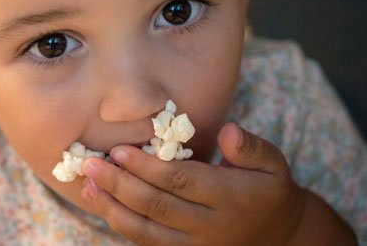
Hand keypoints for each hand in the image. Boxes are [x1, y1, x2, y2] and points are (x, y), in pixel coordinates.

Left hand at [81, 123, 305, 244]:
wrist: (279, 237)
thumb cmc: (269, 191)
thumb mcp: (274, 164)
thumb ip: (251, 148)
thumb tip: (228, 131)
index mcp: (230, 197)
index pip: (182, 182)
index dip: (148, 167)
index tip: (121, 150)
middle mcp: (209, 225)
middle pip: (157, 206)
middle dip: (120, 185)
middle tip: (91, 164)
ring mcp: (194, 244)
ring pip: (147, 230)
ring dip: (113, 207)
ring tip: (88, 185)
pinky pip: (148, 242)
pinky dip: (122, 224)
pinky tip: (103, 204)